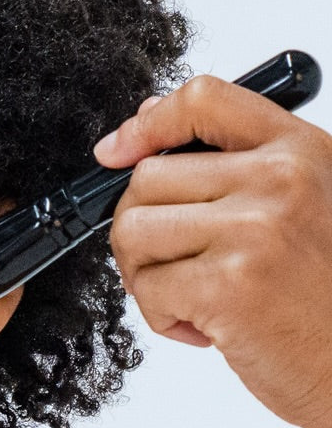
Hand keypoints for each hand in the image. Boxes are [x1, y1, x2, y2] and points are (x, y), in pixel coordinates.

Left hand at [95, 74, 331, 427]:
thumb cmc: (327, 298)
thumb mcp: (303, 206)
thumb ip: (234, 165)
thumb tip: (146, 124)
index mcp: (299, 151)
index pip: (203, 99)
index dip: (146, 124)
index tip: (116, 151)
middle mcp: (280, 180)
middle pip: (146, 178)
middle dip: (143, 230)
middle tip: (181, 268)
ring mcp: (255, 229)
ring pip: (132, 230)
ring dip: (146, 275)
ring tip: (193, 297)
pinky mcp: (229, 284)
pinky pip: (146, 286)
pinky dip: (161, 316)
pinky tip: (207, 328)